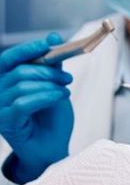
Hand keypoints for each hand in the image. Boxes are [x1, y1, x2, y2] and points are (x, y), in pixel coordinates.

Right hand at [0, 33, 73, 183]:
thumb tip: (52, 37)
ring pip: (23, 86)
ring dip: (51, 86)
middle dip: (48, 71)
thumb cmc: (50, 117)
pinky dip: (46, 96)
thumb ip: (51, 63)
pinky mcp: (5, 123)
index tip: (51, 43)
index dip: (29, 48)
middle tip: (68, 78)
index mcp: (5, 81)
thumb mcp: (53, 84)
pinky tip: (60, 97)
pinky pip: (23, 103)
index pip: (9, 58)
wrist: (53, 147)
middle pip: (20, 71)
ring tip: (65, 92)